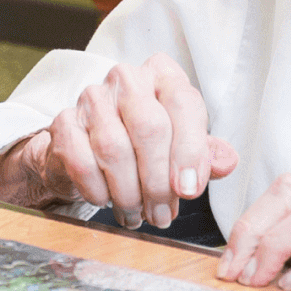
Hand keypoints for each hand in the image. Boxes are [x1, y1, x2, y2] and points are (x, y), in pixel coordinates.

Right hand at [0, 54, 238, 229]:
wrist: (87, 150)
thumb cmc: (145, 147)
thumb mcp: (182, 148)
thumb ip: (206, 155)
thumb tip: (226, 162)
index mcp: (162, 75)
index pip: (182, 103)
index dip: (189, 150)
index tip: (189, 192)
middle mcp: (127, 78)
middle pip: (149, 127)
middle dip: (158, 181)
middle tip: (162, 215)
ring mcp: (92, 97)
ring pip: (114, 148)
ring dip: (129, 193)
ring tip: (137, 215)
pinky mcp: (63, 121)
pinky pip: (81, 160)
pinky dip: (96, 189)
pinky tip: (105, 200)